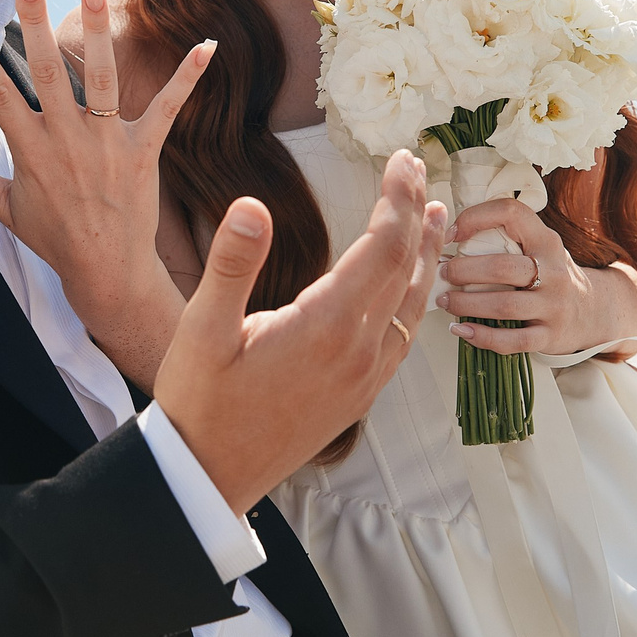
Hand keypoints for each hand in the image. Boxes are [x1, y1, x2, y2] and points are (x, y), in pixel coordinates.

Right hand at [0, 0, 211, 384]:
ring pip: (101, 77)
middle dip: (34, 20)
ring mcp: (107, 144)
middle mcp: (66, 140)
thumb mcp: (2, 205)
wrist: (106, 272)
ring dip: (97, 30)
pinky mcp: (143, 151)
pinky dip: (188, 77)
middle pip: (47, 71)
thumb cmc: (53, 236)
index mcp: (29, 150)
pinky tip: (208, 45)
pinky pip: (167, 107)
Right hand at [155, 151, 447, 512]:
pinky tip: (410, 287)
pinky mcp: (360, 395)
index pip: (383, 247)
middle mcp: (359, 353)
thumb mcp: (202, 329)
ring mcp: (364, 378)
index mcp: (326, 327)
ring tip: (437, 217)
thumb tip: (252, 206)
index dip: (398, 198)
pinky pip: (402, 337)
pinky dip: (415, 298)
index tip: (401, 160)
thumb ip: (231, 265)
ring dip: (426, 256)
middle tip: (420, 170)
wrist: (209, 476)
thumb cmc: (199, 402)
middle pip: (406, 269)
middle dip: (416, 214)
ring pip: (413, 305)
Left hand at [439, 198, 636, 356]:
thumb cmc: (552, 275)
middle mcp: (553, 271)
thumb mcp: (540, 247)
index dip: (476, 218)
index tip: (451, 233)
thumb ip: (507, 239)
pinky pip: (512, 341)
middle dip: (463, 270)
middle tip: (442, 273)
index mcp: (546, 241)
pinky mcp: (550, 336)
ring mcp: (553, 306)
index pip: (512, 214)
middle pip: (502, 267)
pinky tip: (461, 329)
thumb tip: (446, 236)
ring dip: (467, 303)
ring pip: (504, 306)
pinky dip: (482, 336)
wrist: (594, 310)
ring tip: (446, 300)